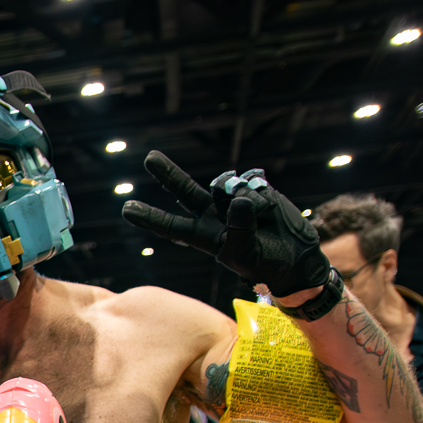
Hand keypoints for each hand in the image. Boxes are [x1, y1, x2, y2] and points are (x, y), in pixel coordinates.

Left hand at [123, 152, 330, 296]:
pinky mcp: (255, 189)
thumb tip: (238, 199)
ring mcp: (233, 200)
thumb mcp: (248, 255)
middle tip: (149, 158)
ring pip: (226, 186)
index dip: (150, 217)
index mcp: (204, 236)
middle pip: (185, 191)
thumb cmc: (265, 264)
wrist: (295, 257)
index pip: (171, 226)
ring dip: (243, 197)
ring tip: (262, 219)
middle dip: (167, 173)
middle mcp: (213, 214)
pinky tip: (269, 209)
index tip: (127, 209)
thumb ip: (240, 230)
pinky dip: (262, 195)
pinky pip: (252, 183)